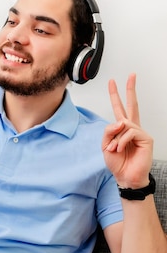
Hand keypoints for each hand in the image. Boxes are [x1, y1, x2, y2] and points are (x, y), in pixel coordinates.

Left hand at [102, 73, 152, 188]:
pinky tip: (121, 149)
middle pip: (132, 104)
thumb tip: (120, 121)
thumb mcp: (105, 145)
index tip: (112, 82)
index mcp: (121, 128)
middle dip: (131, 89)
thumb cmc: (117, 162)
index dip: (115, 94)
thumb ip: (108, 130)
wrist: (125, 177)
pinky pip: (129, 132)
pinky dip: (122, 141)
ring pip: (124, 124)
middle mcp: (132, 128)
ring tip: (115, 149)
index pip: (119, 108)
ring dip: (115, 138)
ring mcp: (140, 132)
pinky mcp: (146, 138)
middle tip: (132, 75)